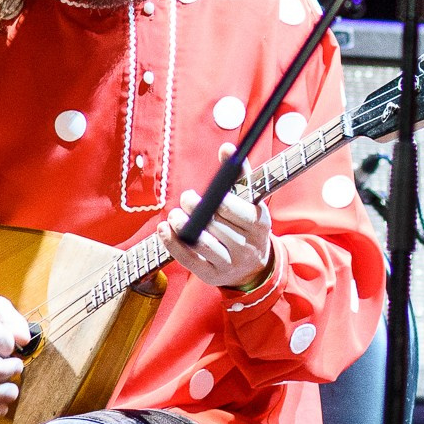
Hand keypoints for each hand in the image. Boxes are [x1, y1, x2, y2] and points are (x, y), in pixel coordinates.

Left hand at [161, 143, 275, 289]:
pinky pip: (190, 260)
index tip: (208, 193)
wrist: (254, 267)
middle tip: (186, 199)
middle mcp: (247, 246)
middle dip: (198, 210)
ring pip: (204, 245)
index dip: (220, 201)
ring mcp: (230, 263)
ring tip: (174, 215)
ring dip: (184, 227)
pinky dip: (173, 244)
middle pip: (218, 227)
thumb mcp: (250, 201)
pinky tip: (164, 230)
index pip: (239, 213)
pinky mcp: (212, 275)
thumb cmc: (247, 224)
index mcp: (259, 224)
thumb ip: (239, 175)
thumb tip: (227, 148)